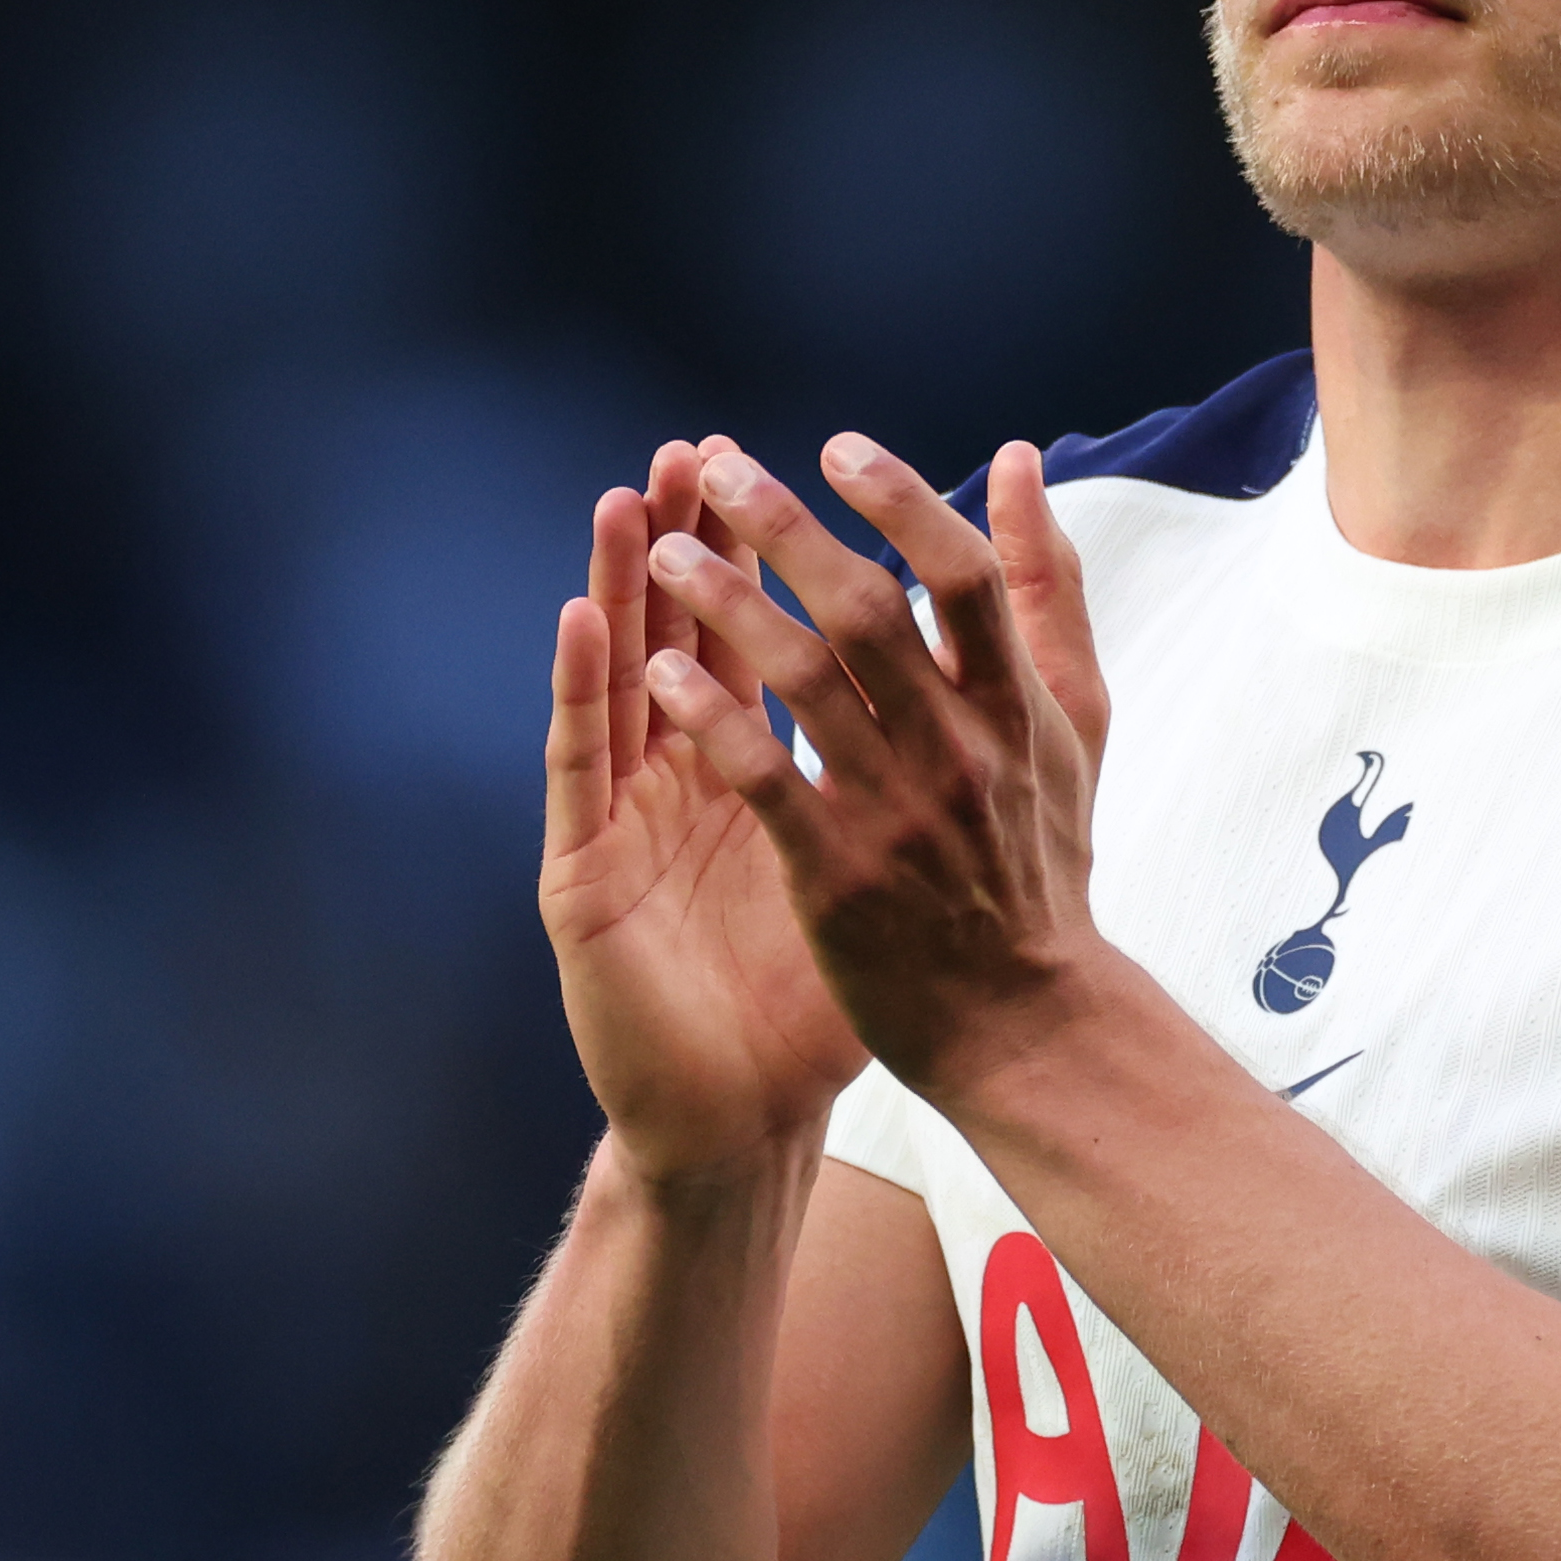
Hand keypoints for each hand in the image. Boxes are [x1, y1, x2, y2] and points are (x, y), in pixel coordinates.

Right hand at [538, 441, 872, 1184]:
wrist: (753, 1109)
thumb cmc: (832, 984)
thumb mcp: (890, 855)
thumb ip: (926, 758)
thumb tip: (979, 677)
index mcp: (752, 765)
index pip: (753, 634)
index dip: (763, 553)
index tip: (786, 462)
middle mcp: (681, 778)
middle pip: (678, 636)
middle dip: (690, 542)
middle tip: (692, 451)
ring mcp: (627, 820)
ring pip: (618, 678)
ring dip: (621, 586)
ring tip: (629, 501)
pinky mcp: (585, 873)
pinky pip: (580, 769)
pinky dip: (580, 690)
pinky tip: (583, 626)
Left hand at [633, 434, 1113, 1101]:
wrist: (1025, 1019)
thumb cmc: (1042, 858)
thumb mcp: (1074, 721)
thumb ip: (1047, 590)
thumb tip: (1015, 463)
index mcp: (1020, 707)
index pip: (966, 576)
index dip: (902, 500)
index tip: (836, 447)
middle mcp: (964, 750)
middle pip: (871, 611)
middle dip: (787, 529)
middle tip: (718, 469)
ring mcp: (901, 814)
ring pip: (806, 683)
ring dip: (729, 606)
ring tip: (666, 554)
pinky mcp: (838, 877)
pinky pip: (765, 780)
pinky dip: (714, 719)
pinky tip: (662, 673)